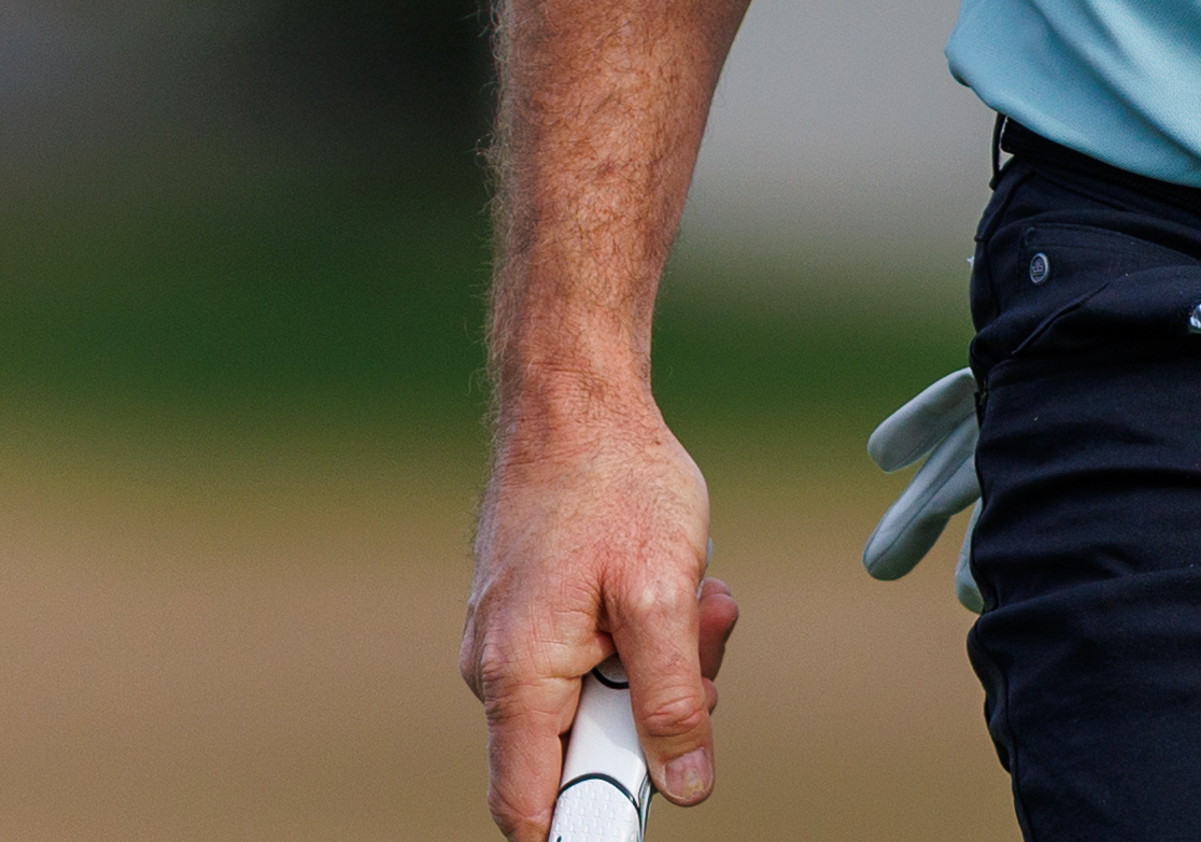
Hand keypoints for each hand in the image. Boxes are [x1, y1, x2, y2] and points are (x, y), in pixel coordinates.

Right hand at [464, 397, 745, 833]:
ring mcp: (514, 641)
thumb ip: (672, 699)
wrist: (577, 401)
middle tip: (700, 642)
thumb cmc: (616, 484)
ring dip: (663, 661)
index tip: (648, 797)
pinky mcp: (537, 616)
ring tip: (694, 591)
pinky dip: (645, 630)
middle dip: (658, 712)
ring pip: (603, 697)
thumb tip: (685, 787)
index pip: (530, 807)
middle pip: (586, 750)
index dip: (588, 823)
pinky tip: (675, 578)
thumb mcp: (664, 594)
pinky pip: (597, 655)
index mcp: (517, 677)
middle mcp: (500, 671)